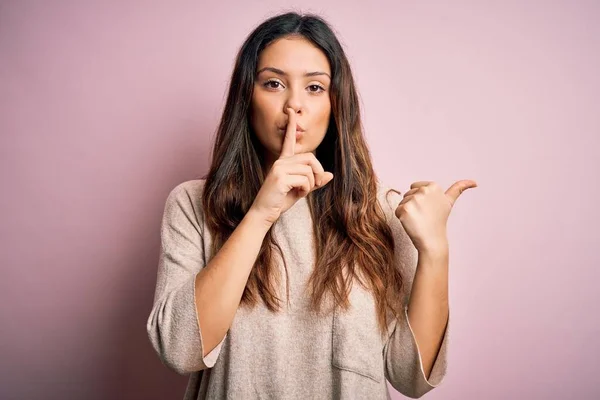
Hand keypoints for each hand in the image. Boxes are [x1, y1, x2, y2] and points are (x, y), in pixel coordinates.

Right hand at [249, 108, 333, 225]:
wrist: (264, 213)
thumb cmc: (280, 201)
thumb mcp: (300, 190)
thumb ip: (314, 181)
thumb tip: (330, 175)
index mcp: (283, 162)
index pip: (288, 140)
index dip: (291, 125)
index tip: (290, 111)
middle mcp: (280, 162)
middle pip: (311, 157)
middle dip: (317, 172)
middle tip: (313, 186)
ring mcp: (279, 168)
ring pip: (309, 170)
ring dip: (311, 184)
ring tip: (301, 192)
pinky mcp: (280, 177)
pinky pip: (305, 179)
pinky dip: (306, 190)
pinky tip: (296, 194)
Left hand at [395, 180, 477, 253]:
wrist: (432, 241)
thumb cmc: (439, 221)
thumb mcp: (449, 202)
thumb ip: (459, 189)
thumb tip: (475, 182)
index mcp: (433, 186)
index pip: (414, 187)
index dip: (420, 199)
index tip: (429, 208)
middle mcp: (423, 191)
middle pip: (407, 194)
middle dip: (413, 205)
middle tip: (424, 215)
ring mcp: (413, 200)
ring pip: (402, 202)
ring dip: (407, 212)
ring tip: (419, 220)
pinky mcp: (404, 209)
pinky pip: (397, 210)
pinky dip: (401, 218)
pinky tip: (412, 223)